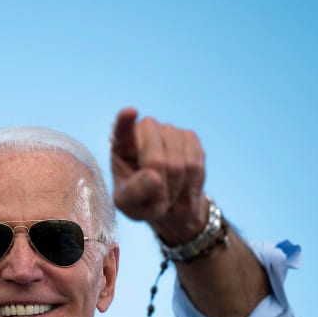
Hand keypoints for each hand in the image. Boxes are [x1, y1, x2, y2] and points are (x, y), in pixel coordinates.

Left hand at [110, 107, 208, 243]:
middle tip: (161, 202)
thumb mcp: (129, 204)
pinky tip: (184, 186)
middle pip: (157, 161)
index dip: (125, 121)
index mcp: (121, 145)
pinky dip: (192, 182)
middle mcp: (144, 131)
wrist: (168, 200)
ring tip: (171, 195)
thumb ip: (135, 192)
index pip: (121, 129)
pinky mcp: (189, 137)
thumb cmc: (141, 200)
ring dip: (178, 187)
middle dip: (162, 188)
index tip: (130, 112)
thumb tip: (153, 177)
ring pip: (180, 163)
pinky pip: (196, 163)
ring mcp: (168, 131)